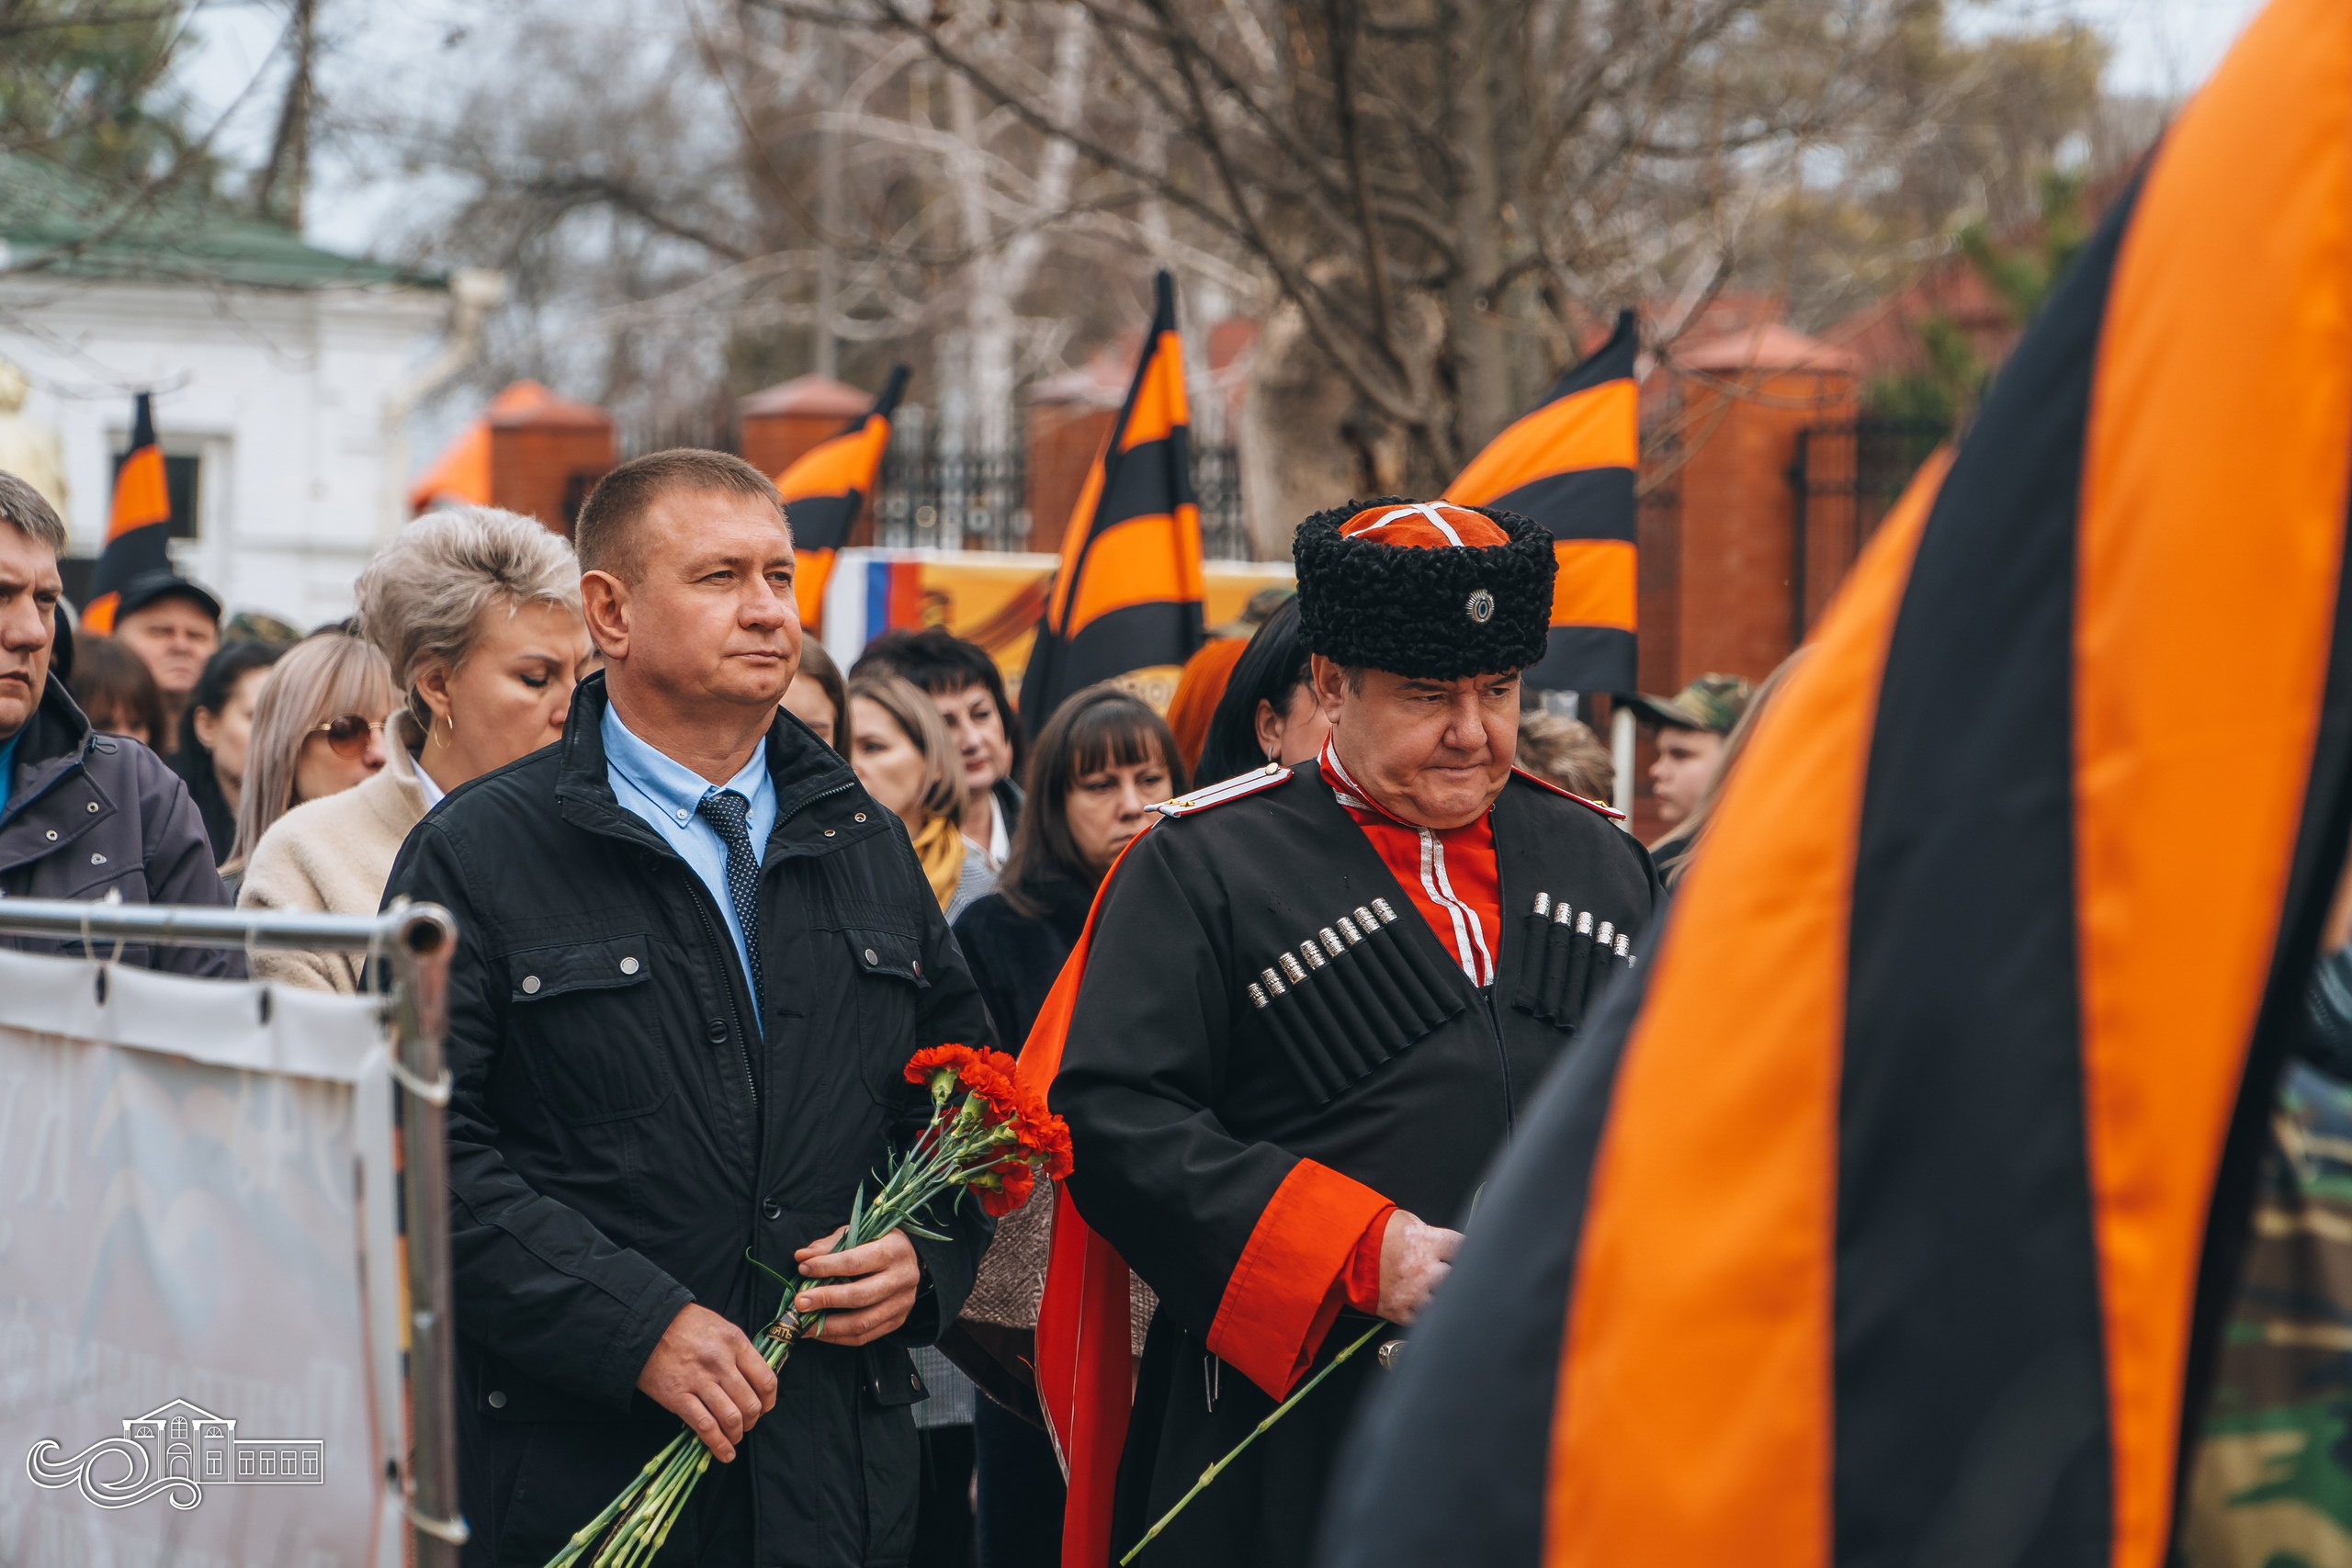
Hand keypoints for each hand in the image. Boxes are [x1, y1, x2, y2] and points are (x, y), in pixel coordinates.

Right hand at [635, 1303, 777, 1461]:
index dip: (769, 1401)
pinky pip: (705, 1426)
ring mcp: (699, 1380)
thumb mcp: (720, 1327)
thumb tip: (755, 1380)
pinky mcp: (678, 1396)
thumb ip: (739, 1352)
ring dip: (737, 1434)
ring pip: (731, 1418)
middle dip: (752, 1421)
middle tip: (746, 1424)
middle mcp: (721, 1362)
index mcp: (735, 1343)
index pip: (766, 1380)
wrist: (646, 1325)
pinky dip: (718, 1445)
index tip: (765, 1408)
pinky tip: (725, 1453)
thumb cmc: (686, 1325)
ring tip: (734, 1437)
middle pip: (751, 1404)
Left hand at [791, 1226, 922, 1346]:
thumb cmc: (878, 1242)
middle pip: (860, 1295)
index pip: (856, 1262)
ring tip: (803, 1324)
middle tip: (800, 1302)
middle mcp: (903, 1277)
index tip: (803, 1269)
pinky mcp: (898, 1321)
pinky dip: (838, 1337)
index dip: (827, 1267)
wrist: (909, 1257)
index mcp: (894, 1249)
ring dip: (828, 1326)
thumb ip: (830, 1245)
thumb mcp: (858, 1233)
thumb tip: (801, 1257)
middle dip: (826, 1300)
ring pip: (862, 1322)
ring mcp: (903, 1303)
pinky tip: (819, 1331)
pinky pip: (865, 1336)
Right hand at [1377, 1210, 1460, 1325]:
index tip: (1463, 1255)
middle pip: (1457, 1277)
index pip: (1463, 1248)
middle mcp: (1425, 1270)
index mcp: (1429, 1243)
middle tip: (1447, 1273)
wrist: (1346, 1251)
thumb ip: (1431, 1235)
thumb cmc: (1377, 1231)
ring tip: (1434, 1290)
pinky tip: (1421, 1303)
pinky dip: (1424, 1312)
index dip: (1465, 1251)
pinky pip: (1423, 1318)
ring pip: (1443, 1301)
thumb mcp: (1408, 1222)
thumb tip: (1446, 1246)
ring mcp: (1413, 1293)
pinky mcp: (1401, 1311)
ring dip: (1441, 1295)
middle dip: (1453, 1274)